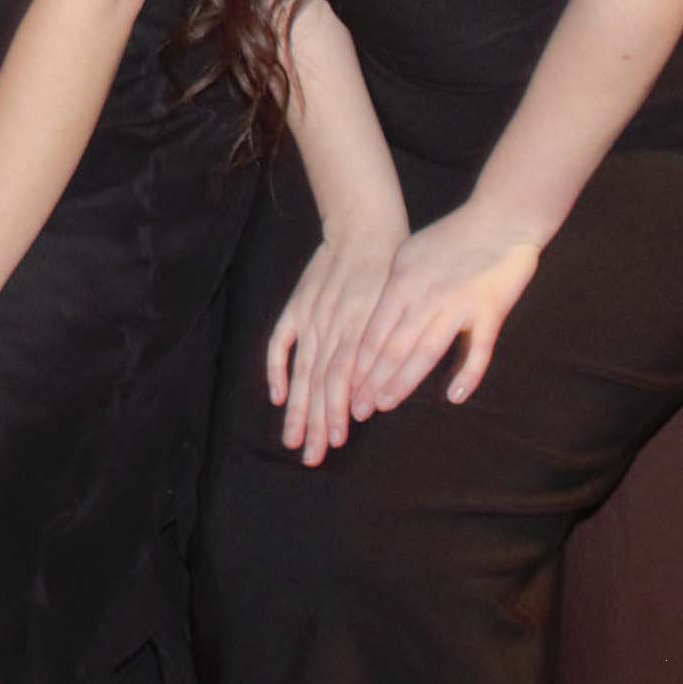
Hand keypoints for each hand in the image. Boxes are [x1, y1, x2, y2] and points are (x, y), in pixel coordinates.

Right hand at [261, 218, 397, 464]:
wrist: (365, 226)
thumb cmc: (395, 269)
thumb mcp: (405, 306)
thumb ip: (389, 347)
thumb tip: (378, 391)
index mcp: (357, 328)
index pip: (342, 380)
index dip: (336, 411)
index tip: (337, 442)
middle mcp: (330, 328)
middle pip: (318, 383)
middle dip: (315, 422)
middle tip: (311, 456)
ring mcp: (311, 318)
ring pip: (301, 370)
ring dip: (297, 407)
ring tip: (292, 438)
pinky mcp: (299, 307)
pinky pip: (282, 341)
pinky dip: (277, 368)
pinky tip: (278, 395)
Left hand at [345, 198, 542, 419]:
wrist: (500, 219)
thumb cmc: (451, 238)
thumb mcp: (410, 255)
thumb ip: (393, 288)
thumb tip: (372, 321)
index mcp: (404, 282)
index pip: (374, 331)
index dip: (359, 362)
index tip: (344, 388)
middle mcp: (427, 295)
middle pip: (394, 346)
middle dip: (373, 380)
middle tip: (357, 409)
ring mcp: (460, 304)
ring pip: (427, 351)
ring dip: (404, 381)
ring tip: (386, 404)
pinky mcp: (491, 311)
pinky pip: (479, 350)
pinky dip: (467, 374)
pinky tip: (454, 397)